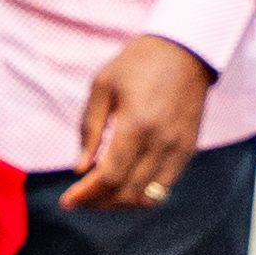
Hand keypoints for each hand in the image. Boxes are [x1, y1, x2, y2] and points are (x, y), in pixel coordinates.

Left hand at [65, 34, 211, 213]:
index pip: (110, 176)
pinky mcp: (188, 150)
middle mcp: (160, 141)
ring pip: (148, 198)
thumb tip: (80, 168)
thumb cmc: (138, 63)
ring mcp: (178, 148)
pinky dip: (141, 195)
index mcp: (136, 123)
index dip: (86, 194)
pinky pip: (164, 187)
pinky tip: (124, 186)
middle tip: (80, 199)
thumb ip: (89, 129)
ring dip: (120, 204)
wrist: (184, 50)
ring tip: (100, 197)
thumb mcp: (102, 86)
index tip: (67, 201)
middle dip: (99, 202)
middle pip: (127, 193)